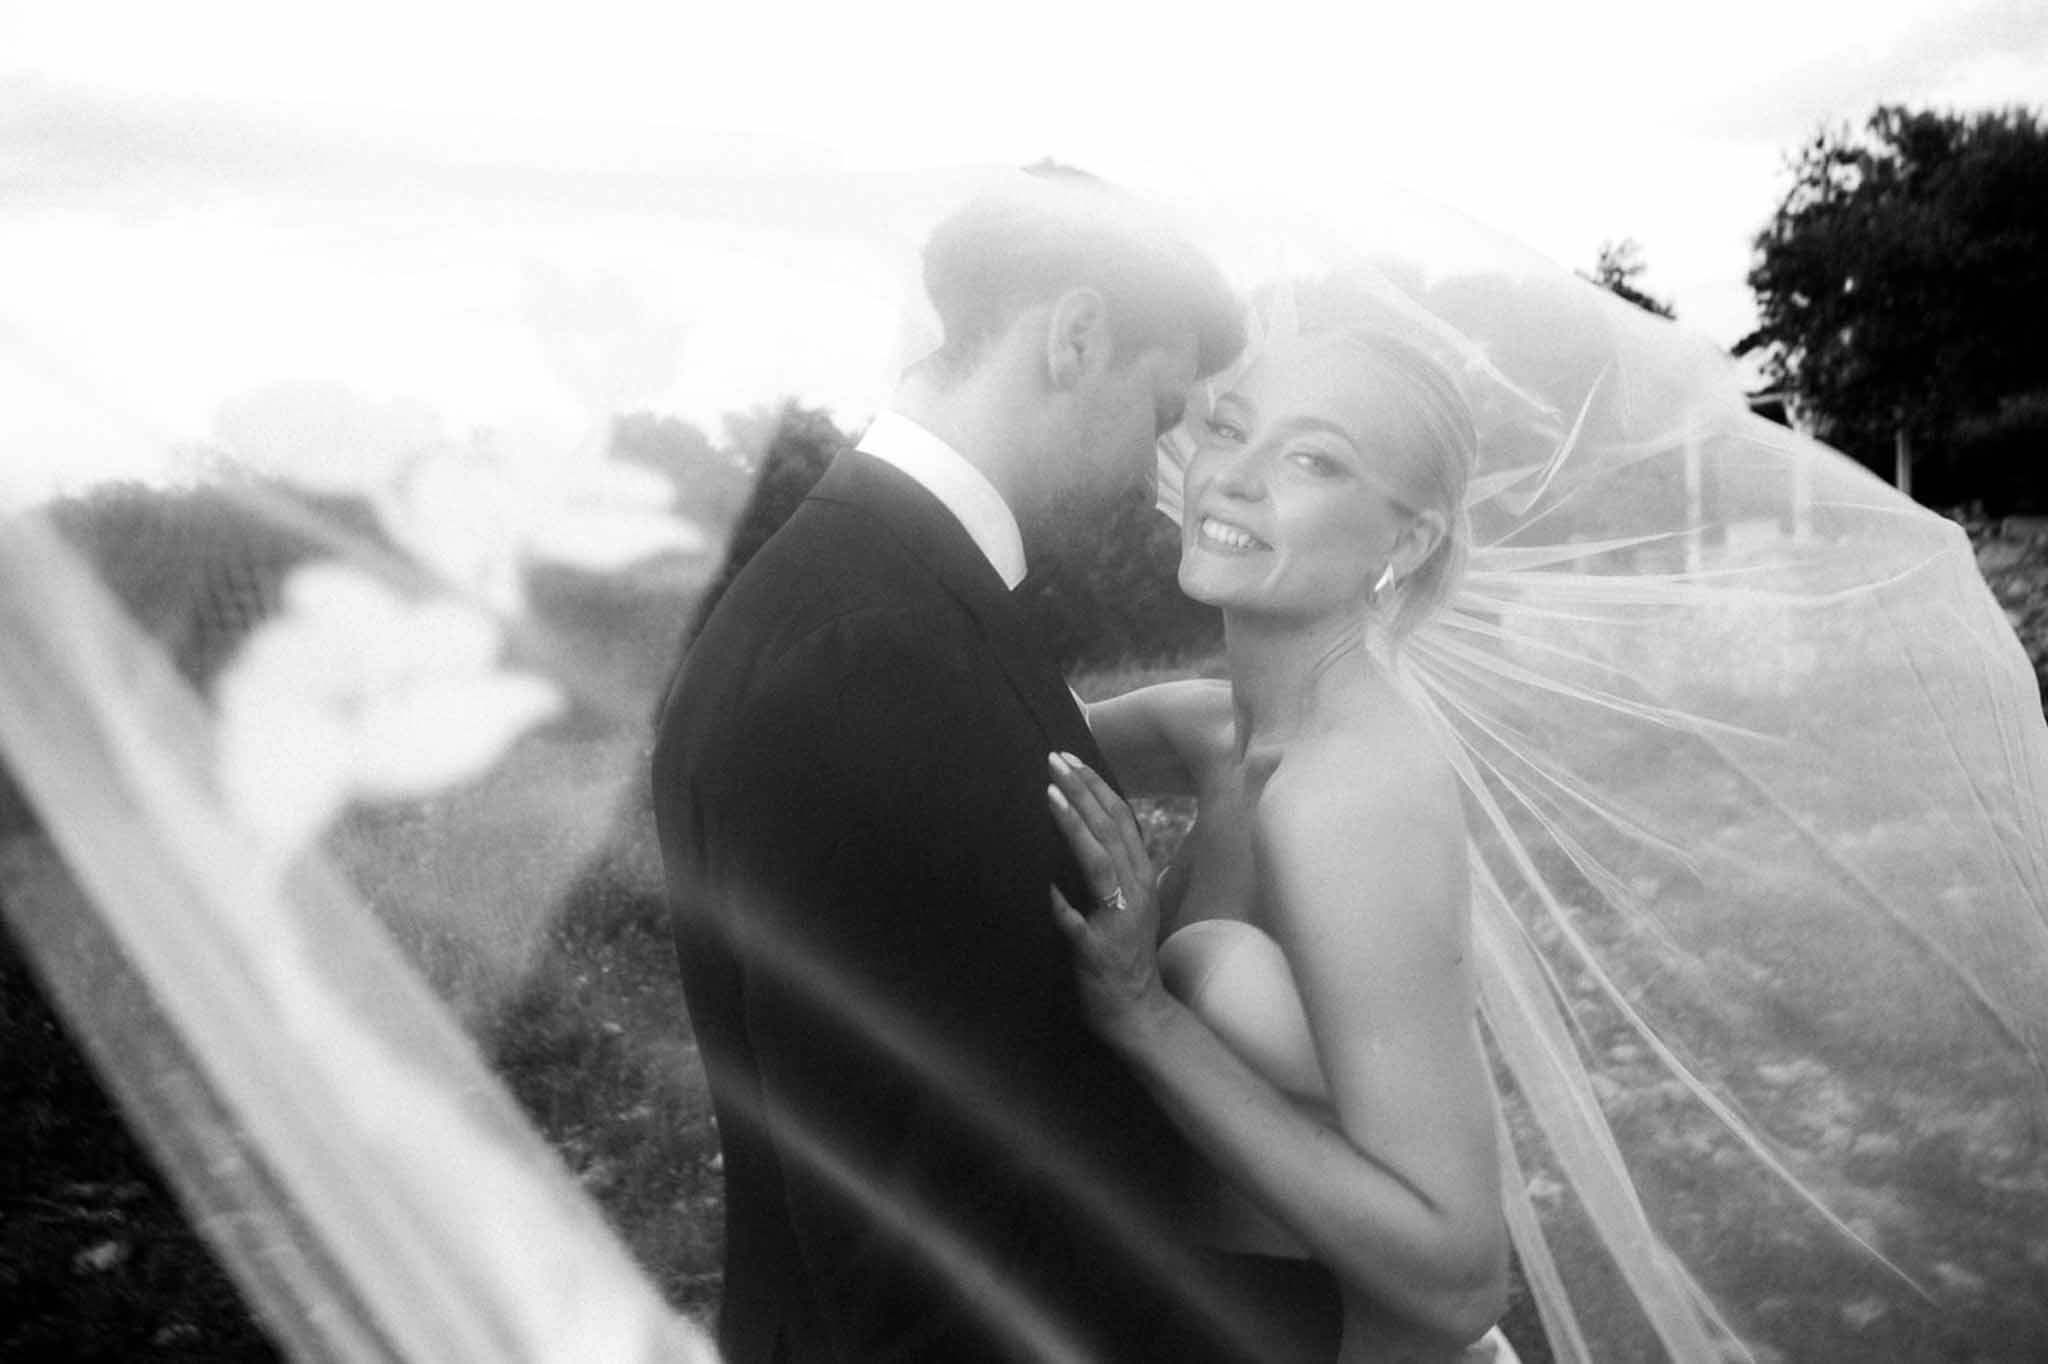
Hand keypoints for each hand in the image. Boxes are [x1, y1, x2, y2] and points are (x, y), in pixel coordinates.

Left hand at [1046, 752, 1172, 1036]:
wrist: (1138, 1010)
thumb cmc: (1124, 954)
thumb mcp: (1126, 903)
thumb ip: (1111, 869)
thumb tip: (1083, 830)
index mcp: (1140, 876)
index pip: (1121, 819)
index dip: (1097, 786)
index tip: (1070, 759)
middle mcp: (1135, 891)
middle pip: (1110, 830)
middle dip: (1082, 791)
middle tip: (1054, 760)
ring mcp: (1117, 919)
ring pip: (1099, 862)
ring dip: (1075, 826)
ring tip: (1050, 794)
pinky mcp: (1097, 950)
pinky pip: (1076, 922)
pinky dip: (1060, 903)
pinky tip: (1043, 885)